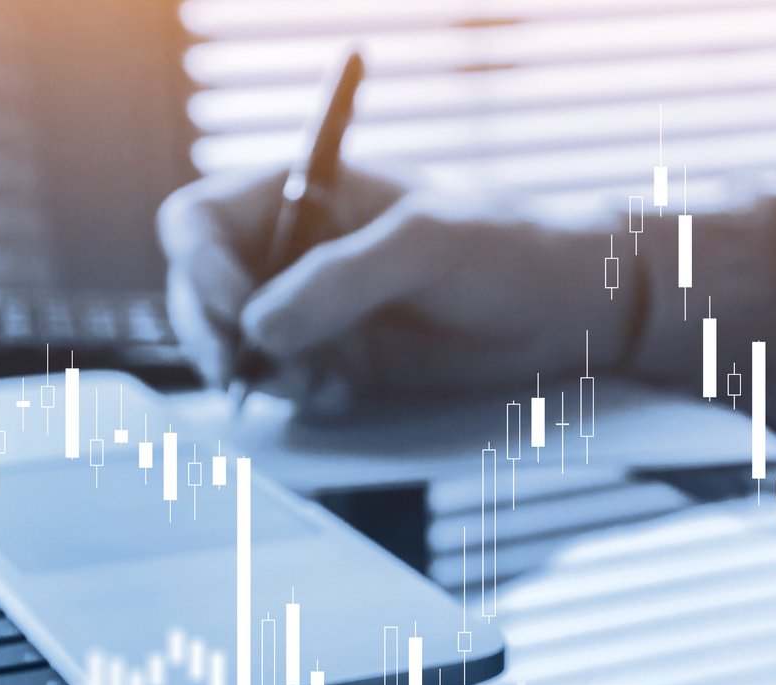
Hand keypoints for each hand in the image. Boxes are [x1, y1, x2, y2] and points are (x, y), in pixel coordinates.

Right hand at [156, 167, 627, 408]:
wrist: (575, 308)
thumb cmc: (512, 249)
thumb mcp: (425, 245)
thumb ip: (338, 280)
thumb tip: (261, 327)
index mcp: (306, 196)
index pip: (200, 222)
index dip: (201, 269)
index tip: (240, 313)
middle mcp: (299, 252)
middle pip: (201, 290)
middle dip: (215, 334)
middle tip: (251, 369)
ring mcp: (319, 310)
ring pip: (239, 345)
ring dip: (263, 372)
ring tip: (321, 381)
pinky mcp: (346, 361)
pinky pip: (288, 385)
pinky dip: (301, 397)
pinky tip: (345, 393)